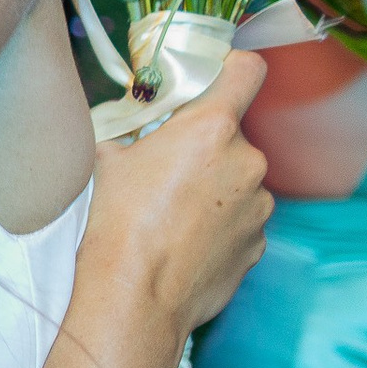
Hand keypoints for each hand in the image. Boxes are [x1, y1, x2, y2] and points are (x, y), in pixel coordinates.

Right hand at [81, 52, 273, 340]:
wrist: (135, 297)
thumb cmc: (116, 223)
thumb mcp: (108, 158)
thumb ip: (136, 133)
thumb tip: (137, 130)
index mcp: (211, 128)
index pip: (247, 71)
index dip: (232, 70)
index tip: (217, 79)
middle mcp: (248, 161)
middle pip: (233, 136)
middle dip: (206, 148)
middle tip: (167, 170)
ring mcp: (258, 207)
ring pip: (239, 182)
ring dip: (215, 189)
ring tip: (173, 216)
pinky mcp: (257, 245)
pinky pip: (241, 221)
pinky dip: (220, 226)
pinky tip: (186, 244)